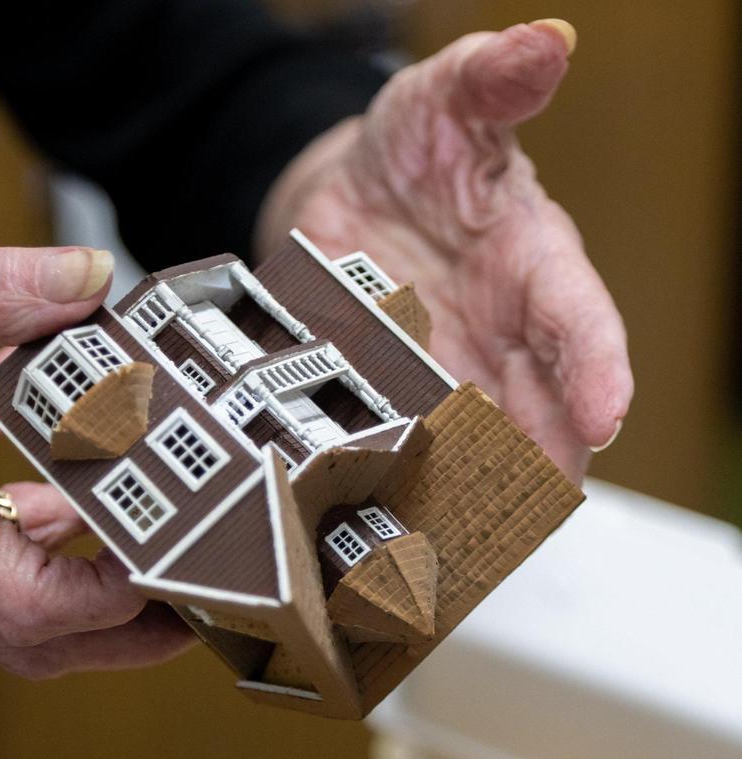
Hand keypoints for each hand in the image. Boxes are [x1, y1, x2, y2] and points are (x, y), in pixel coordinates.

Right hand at [0, 233, 193, 677]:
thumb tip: (83, 280)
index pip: (28, 601)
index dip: (114, 604)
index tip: (175, 574)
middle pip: (25, 630)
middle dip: (116, 629)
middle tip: (186, 596)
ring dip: (76, 571)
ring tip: (142, 526)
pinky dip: (15, 502)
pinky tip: (42, 435)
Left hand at [255, 20, 631, 480]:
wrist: (352, 189)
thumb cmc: (416, 146)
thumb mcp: (446, 99)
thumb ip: (492, 78)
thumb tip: (546, 41)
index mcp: (534, 260)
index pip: (579, 317)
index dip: (595, 368)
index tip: (602, 418)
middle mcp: (503, 328)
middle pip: (539, 407)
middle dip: (537, 460)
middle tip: (524, 510)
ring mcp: (448, 367)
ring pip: (475, 440)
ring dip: (471, 485)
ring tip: (457, 534)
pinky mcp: (393, 388)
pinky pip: (404, 438)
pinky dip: (403, 475)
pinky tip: (390, 513)